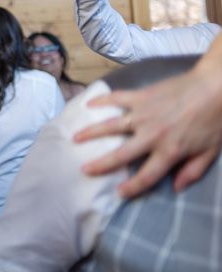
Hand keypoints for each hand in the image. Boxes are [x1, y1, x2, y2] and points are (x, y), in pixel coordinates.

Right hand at [74, 65, 221, 197]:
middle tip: (84, 169)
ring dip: (92, 132)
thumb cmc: (215, 120)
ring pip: (111, 126)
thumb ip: (193, 171)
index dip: (132, 187)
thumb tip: (177, 188)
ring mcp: (143, 114)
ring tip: (75, 138)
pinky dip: (102, 101)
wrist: (214, 88)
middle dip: (101, 163)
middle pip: (121, 154)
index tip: (118, 193)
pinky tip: (89, 104)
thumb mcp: (210, 152)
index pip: (148, 175)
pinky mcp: (141, 97)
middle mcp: (151, 135)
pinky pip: (117, 99)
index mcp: (170, 151)